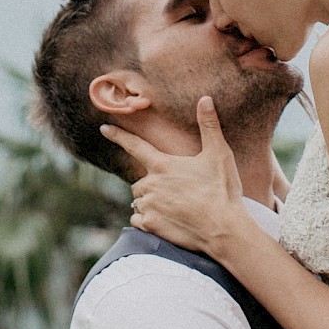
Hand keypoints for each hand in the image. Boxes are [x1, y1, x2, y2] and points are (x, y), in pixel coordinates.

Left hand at [100, 96, 248, 254]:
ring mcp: (149, 206)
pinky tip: (165, 221)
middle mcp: (151, 184)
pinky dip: (145, 220)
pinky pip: (137, 219)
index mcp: (163, 165)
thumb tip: (205, 99)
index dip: (118, 135)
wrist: (223, 229)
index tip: (104, 128)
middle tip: (176, 192)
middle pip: (139, 181)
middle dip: (151, 184)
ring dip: (149, 202)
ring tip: (174, 207)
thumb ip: (209, 126)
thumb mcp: (219, 154)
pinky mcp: (150, 226)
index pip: (135, 146)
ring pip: (138, 201)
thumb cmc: (222, 190)